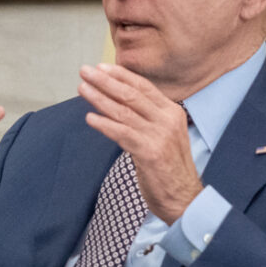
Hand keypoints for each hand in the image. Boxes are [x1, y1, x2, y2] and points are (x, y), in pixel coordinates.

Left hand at [78, 62, 201, 221]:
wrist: (184, 198)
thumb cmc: (168, 169)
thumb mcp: (162, 136)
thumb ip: (146, 119)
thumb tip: (119, 104)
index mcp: (172, 113)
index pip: (144, 87)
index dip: (121, 76)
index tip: (101, 68)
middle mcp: (167, 120)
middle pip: (132, 95)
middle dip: (105, 81)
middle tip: (85, 71)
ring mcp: (159, 136)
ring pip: (124, 111)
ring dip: (99, 98)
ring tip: (82, 89)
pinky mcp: (150, 153)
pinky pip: (122, 134)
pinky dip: (104, 124)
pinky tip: (90, 118)